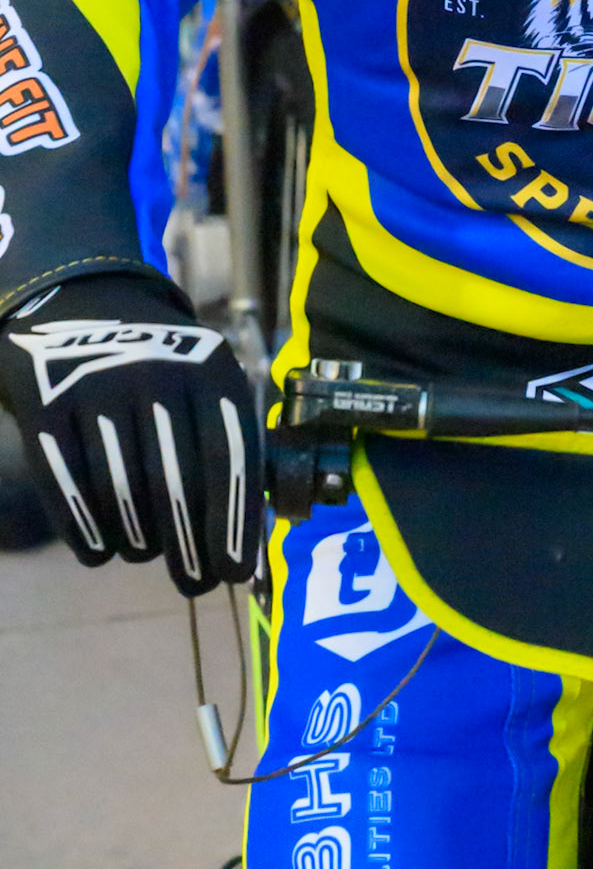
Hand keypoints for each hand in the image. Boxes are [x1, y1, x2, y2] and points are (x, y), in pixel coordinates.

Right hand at [0, 273, 259, 595]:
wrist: (80, 308)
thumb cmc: (161, 368)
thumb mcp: (206, 380)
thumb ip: (229, 444)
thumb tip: (249, 538)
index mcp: (210, 368)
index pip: (228, 456)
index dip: (232, 521)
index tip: (234, 572)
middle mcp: (157, 373)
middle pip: (176, 483)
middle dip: (190, 547)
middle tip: (195, 582)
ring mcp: (97, 386)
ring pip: (122, 494)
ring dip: (140, 542)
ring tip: (148, 553)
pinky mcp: (47, 405)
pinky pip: (70, 488)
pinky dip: (88, 532)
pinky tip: (103, 549)